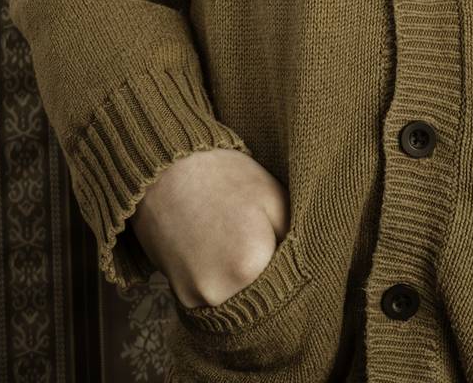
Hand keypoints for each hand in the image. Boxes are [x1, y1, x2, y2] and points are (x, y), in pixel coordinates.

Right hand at [128, 147, 288, 308]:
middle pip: (262, 295)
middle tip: (257, 238)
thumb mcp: (274, 197)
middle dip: (266, 273)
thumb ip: (295, 240)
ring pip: (240, 300)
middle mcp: (221, 291)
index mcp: (250, 264)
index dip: (287, 261)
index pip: (287, 282)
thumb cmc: (225, 178)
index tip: (279, 240)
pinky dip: (222, 282)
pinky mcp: (183, 299)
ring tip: (235, 241)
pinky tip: (218, 250)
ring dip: (244, 281)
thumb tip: (306, 268)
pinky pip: (217, 300)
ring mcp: (198, 299)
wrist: (166, 172)